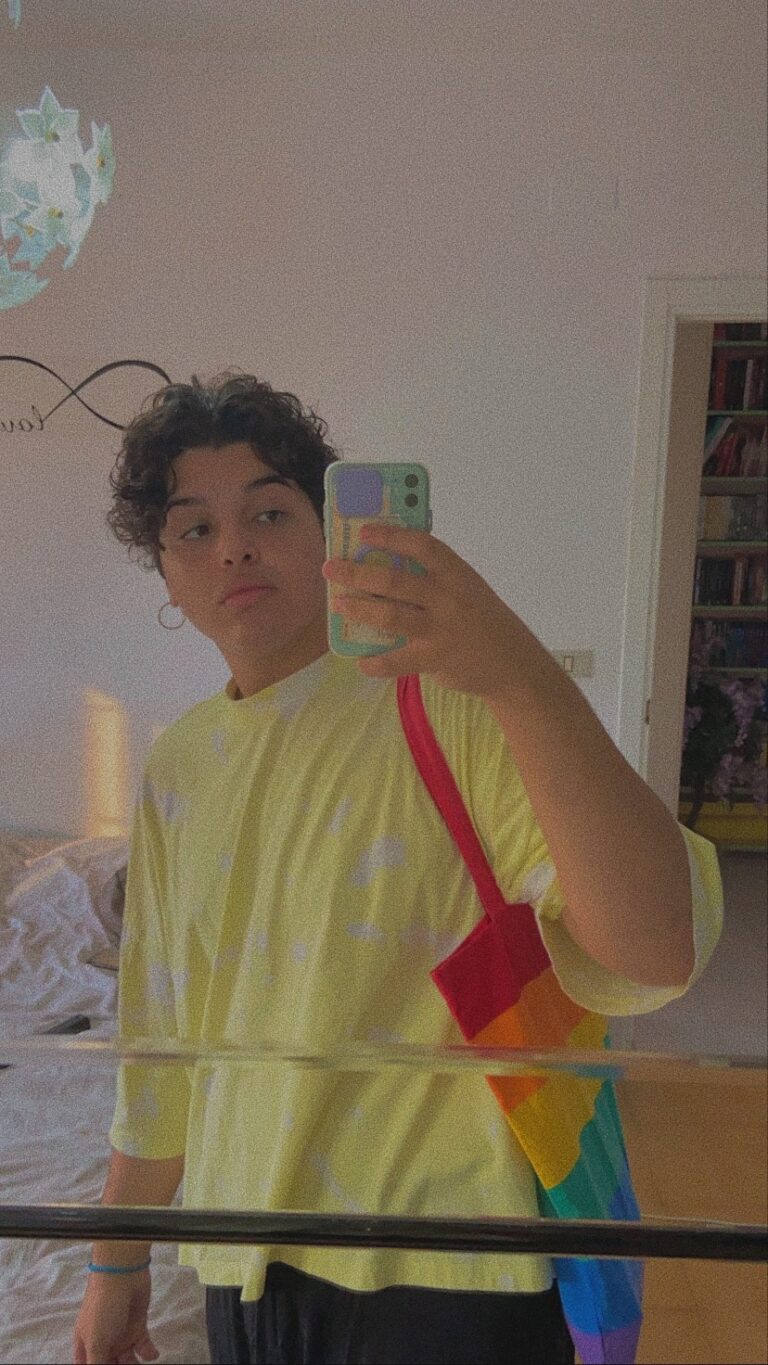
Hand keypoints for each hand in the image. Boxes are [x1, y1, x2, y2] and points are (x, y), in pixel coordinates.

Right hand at [72, 1269, 158, 1364]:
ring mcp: (121, 1334)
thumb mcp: (95, 1342)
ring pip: (127, 1360)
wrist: (123, 1276)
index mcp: (86, 1345)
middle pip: (109, 1364)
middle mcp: (103, 1342)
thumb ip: (98, 1364)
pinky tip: (153, 1354)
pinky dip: (149, 1353)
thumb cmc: (103, 1308)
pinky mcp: (137, 1326)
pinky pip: (143, 1346)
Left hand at [322, 523, 543, 700]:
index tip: (364, 531)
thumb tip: (388, 559)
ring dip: (361, 608)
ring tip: (338, 603)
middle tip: (331, 567)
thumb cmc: (482, 619)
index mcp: (457, 574)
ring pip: (392, 616)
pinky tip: (360, 661)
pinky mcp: (436, 659)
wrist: (513, 663)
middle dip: (358, 572)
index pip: (423, 546)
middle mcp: (448, 598)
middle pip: (396, 580)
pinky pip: (398, 661)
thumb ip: (435, 577)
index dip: (391, 536)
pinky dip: (376, 663)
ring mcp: (441, 629)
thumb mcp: (467, 589)